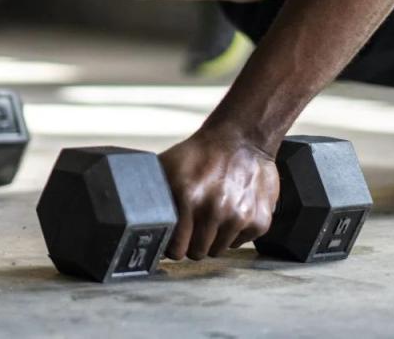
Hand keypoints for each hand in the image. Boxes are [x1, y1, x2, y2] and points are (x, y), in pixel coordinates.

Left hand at [158, 125, 279, 259]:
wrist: (241, 140)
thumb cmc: (199, 154)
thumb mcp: (167, 167)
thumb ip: (152, 194)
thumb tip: (133, 216)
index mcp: (188, 197)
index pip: (175, 249)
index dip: (172, 247)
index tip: (172, 242)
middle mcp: (215, 210)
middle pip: (197, 253)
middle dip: (192, 244)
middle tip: (193, 226)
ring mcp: (240, 217)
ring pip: (219, 250)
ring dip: (214, 238)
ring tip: (212, 213)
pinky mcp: (260, 221)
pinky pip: (240, 242)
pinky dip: (235, 232)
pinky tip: (231, 210)